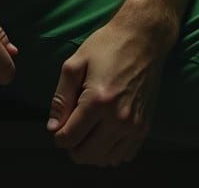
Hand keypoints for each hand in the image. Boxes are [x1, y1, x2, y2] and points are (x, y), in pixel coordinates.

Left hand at [46, 10, 177, 166]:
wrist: (143, 39)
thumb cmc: (107, 46)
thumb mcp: (75, 64)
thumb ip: (61, 98)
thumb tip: (53, 127)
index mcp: (97, 101)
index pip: (69, 138)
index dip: (58, 136)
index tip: (59, 125)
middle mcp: (117, 118)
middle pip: (86, 154)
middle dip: (72, 146)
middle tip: (71, 128)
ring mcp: (133, 125)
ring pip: (105, 159)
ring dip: (91, 151)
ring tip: (87, 132)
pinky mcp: (145, 127)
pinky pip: (123, 156)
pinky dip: (110, 152)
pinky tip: (104, 134)